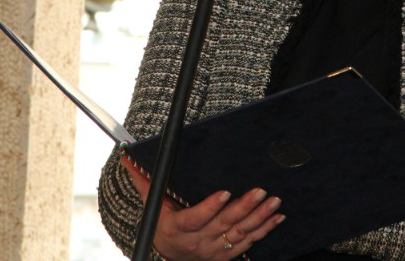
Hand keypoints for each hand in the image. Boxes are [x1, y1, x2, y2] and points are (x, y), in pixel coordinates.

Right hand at [121, 156, 284, 259]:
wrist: (169, 255)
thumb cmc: (162, 223)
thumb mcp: (151, 204)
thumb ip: (144, 179)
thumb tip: (128, 154)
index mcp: (178, 228)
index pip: (195, 219)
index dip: (211, 207)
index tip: (225, 192)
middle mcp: (198, 241)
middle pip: (223, 225)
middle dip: (244, 208)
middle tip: (259, 191)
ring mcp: (214, 249)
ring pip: (239, 234)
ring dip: (258, 218)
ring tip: (273, 201)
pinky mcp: (227, 254)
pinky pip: (249, 243)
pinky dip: (264, 230)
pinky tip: (277, 217)